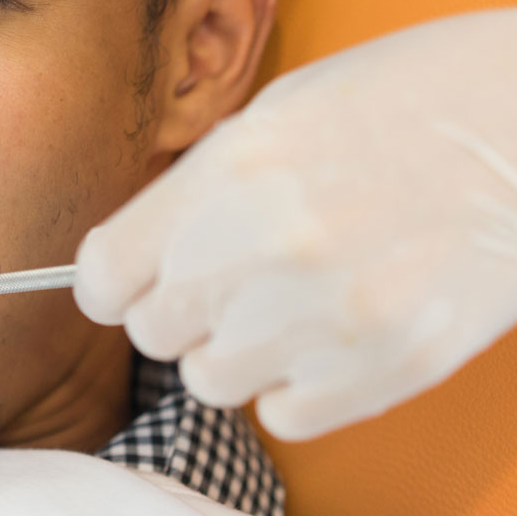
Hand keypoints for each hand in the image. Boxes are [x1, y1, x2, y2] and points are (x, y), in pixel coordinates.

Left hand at [74, 9, 516, 439]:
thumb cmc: (413, 99)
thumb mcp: (281, 111)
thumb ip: (201, 190)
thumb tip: (140, 254)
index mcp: (231, 169)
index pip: (103, 274)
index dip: (111, 282)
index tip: (128, 281)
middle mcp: (269, 247)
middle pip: (153, 332)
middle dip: (176, 311)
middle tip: (224, 282)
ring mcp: (332, 315)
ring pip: (211, 381)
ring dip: (232, 351)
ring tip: (284, 305)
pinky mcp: (391, 366)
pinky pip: (282, 415)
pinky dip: (293, 386)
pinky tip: (327, 335)